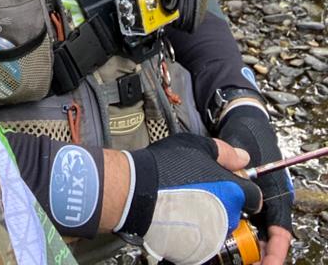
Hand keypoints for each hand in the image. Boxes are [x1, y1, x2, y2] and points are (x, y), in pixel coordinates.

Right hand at [116, 133, 262, 264]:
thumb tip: (242, 157)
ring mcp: (212, 233)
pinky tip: (180, 211)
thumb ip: (225, 153)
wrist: (138, 190)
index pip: (254, 195)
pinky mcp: (196, 246)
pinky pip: (203, 235)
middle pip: (235, 209)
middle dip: (223, 199)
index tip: (229, 180)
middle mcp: (227, 215)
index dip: (242, 186)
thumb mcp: (198, 145)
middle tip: (202, 186)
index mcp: (233, 191)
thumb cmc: (165, 167)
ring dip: (210, 212)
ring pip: (219, 223)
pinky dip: (196, 226)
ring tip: (187, 198)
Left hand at [216, 104, 292, 264]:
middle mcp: (267, 200)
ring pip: (250, 233)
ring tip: (229, 259)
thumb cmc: (247, 132)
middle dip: (256, 255)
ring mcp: (253, 201)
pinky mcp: (239, 199)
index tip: (267, 264)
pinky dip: (230, 234)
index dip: (274, 249)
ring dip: (242, 247)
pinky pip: (238, 222)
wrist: (240, 118)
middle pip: (264, 237)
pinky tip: (217, 242)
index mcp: (275, 191)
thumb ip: (238, 160)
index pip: (279, 228)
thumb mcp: (243, 145)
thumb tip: (241, 168)